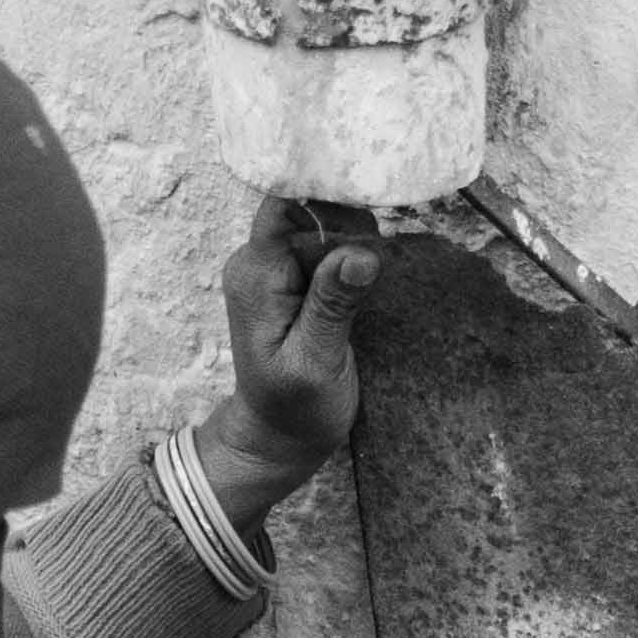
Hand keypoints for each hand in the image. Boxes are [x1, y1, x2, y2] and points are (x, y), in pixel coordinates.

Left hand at [196, 192, 382, 533]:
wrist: (279, 439)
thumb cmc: (294, 410)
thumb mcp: (316, 362)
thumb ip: (333, 306)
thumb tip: (360, 256)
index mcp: (256, 274)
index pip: (285, 203)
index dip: (327, 198)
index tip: (369, 217)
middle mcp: (261, 262)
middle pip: (310, 208)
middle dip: (351, 224)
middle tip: (381, 262)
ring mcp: (278, 270)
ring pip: (324, 226)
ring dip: (358, 241)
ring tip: (377, 278)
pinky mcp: (298, 281)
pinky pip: (329, 248)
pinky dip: (355, 256)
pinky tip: (372, 280)